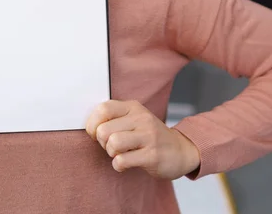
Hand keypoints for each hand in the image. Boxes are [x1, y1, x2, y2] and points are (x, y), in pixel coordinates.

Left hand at [85, 99, 199, 180]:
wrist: (181, 150)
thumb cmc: (150, 136)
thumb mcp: (135, 119)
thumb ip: (115, 118)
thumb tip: (90, 126)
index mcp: (133, 107)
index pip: (103, 109)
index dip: (92, 123)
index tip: (96, 133)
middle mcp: (141, 118)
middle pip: (104, 130)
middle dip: (102, 142)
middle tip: (111, 146)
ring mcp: (148, 136)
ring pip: (113, 144)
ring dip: (111, 153)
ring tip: (119, 154)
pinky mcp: (152, 155)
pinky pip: (122, 161)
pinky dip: (118, 165)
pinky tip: (126, 163)